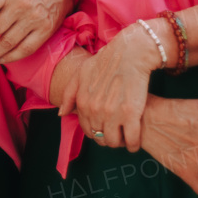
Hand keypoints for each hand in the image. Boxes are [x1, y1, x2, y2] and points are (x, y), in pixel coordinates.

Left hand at [58, 23, 161, 150]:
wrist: (129, 53)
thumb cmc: (106, 62)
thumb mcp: (81, 73)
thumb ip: (70, 94)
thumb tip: (61, 114)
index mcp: (83, 102)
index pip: (86, 129)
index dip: (96, 132)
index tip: (104, 128)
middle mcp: (95, 110)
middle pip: (99, 138)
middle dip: (107, 138)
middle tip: (116, 132)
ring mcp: (112, 113)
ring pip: (113, 142)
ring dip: (120, 142)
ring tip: (125, 135)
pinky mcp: (131, 114)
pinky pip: (131, 140)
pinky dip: (134, 144)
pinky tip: (135, 139)